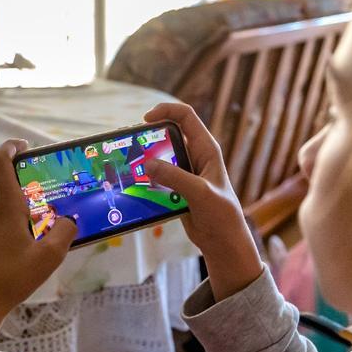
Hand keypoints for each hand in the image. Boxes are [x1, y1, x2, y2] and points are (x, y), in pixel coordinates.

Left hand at [0, 140, 77, 349]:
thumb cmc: (13, 278)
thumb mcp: (49, 257)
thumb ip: (64, 232)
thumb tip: (68, 220)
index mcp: (6, 207)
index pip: (0, 162)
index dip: (10, 147)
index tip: (23, 146)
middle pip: (11, 198)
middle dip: (28, 208)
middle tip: (45, 228)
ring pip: (1, 217)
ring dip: (16, 227)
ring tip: (30, 253)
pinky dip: (4, 240)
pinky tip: (12, 263)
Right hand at [143, 103, 262, 300]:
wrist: (222, 241)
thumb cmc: (220, 214)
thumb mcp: (199, 192)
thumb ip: (175, 177)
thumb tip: (147, 163)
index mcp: (206, 148)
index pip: (185, 117)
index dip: (165, 111)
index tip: (145, 119)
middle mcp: (195, 155)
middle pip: (167, 135)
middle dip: (149, 137)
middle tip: (131, 146)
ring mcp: (185, 171)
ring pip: (160, 157)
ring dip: (145, 160)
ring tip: (129, 166)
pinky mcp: (177, 187)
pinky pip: (158, 176)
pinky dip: (146, 178)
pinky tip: (136, 184)